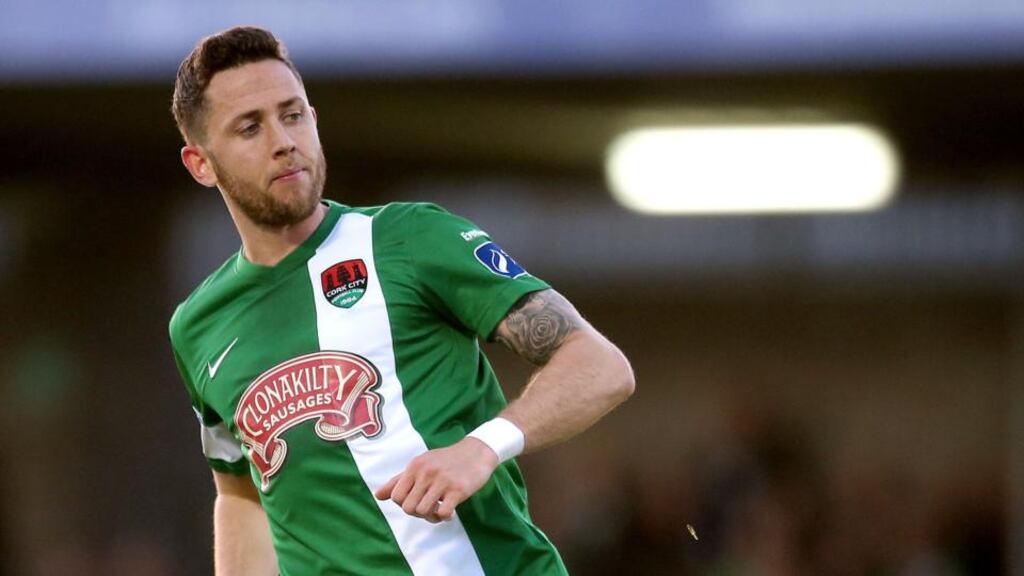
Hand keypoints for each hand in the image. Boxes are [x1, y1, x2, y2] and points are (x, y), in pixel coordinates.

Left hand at [374, 437, 498, 522]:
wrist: (476, 452)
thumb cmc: (446, 460)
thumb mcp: (421, 464)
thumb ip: (399, 480)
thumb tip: (377, 496)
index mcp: (415, 466)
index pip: (396, 496)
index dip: (404, 504)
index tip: (416, 500)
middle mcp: (426, 472)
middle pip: (408, 507)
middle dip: (417, 513)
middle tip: (429, 507)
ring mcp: (442, 481)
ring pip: (423, 511)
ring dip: (431, 517)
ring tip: (439, 510)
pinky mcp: (458, 490)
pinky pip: (443, 513)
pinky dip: (444, 517)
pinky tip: (450, 510)